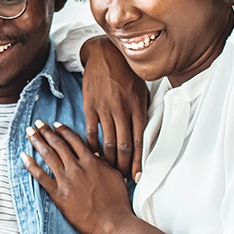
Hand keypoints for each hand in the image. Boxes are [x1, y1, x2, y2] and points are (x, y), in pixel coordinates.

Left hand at [22, 120, 135, 233]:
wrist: (113, 221)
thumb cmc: (117, 201)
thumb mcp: (114, 176)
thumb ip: (102, 163)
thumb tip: (94, 153)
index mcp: (91, 161)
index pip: (74, 140)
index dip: (63, 130)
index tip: (55, 124)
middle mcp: (77, 167)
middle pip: (58, 144)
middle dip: (46, 131)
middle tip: (37, 123)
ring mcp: (66, 180)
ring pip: (48, 155)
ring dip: (37, 141)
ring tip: (29, 133)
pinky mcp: (58, 194)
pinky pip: (41, 177)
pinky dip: (31, 166)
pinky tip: (24, 156)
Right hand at [79, 37, 148, 180]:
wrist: (105, 55)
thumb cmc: (126, 74)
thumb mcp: (141, 91)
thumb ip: (142, 112)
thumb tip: (144, 135)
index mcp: (138, 108)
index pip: (140, 142)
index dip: (138, 161)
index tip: (137, 176)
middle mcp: (123, 111)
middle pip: (124, 146)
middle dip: (123, 166)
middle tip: (122, 178)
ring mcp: (105, 109)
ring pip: (108, 142)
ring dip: (109, 160)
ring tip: (109, 171)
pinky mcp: (90, 107)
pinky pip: (91, 132)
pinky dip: (92, 146)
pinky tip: (93, 156)